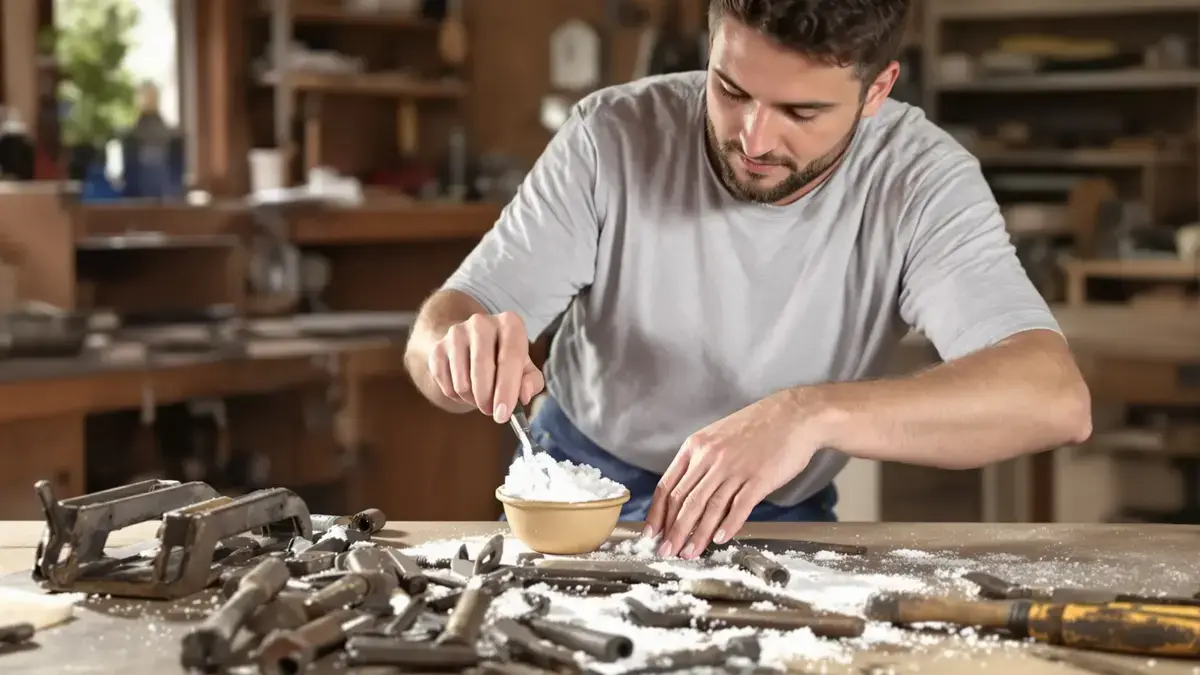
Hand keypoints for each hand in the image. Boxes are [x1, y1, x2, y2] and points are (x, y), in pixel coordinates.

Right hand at [427, 311, 544, 421]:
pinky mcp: (438, 348)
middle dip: (487, 399)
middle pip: (481, 369)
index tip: (502, 415)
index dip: (507, 390)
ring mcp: (456, 333)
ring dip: (472, 400)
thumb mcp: (525, 368)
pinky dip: (457, 397)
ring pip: (461, 382)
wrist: (472, 344)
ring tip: (481, 397)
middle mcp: (481, 322)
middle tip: (491, 412)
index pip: (510, 358)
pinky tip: (466, 389)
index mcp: (510, 324)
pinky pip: (446, 385)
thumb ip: (532, 382)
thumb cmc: (506, 358)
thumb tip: (524, 396)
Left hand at [644, 391, 821, 558]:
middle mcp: (711, 457)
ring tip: (688, 553)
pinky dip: (728, 526)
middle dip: (672, 531)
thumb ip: (701, 462)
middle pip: (684, 501)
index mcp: (696, 447)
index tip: (651, 533)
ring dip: (696, 535)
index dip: (657, 514)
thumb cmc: (757, 427)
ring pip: (709, 508)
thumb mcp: (717, 436)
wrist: (794, 414)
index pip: (667, 486)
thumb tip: (686, 494)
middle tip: (665, 551)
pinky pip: (739, 506)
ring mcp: (734, 468)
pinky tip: (719, 540)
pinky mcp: (759, 478)